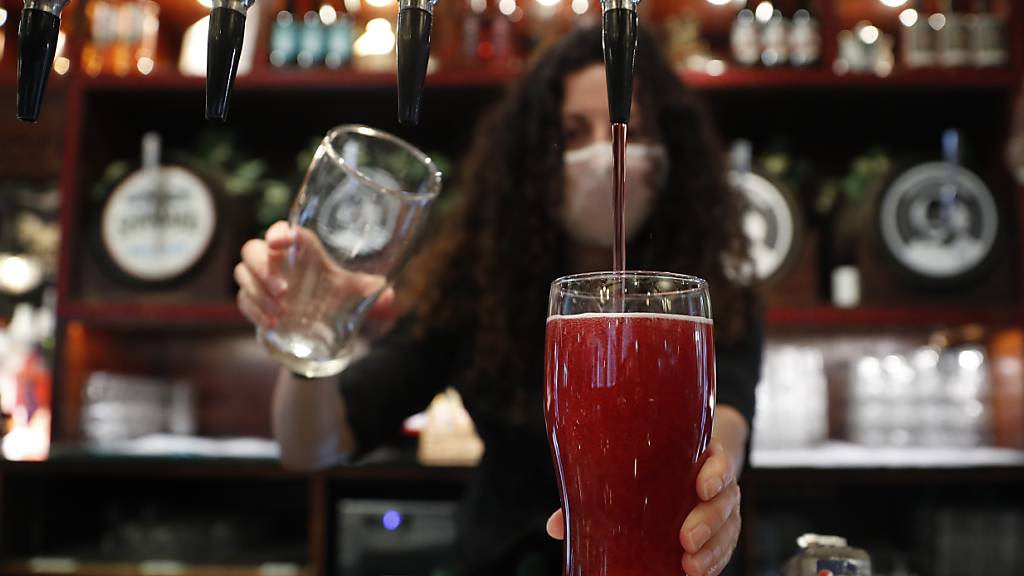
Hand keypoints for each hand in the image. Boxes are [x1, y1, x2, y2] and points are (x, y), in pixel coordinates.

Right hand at [235, 220, 396, 331]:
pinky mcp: (253, 300)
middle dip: (262, 268)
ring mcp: (261, 280)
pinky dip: (254, 310)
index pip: (283, 231)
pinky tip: (272, 323)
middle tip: (284, 291)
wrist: (317, 323)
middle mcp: (277, 261)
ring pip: (242, 273)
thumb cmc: (333, 294)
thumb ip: (371, 292)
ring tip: (281, 313)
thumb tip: (390, 299)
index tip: (280, 242)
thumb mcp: (353, 292)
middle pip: (252, 249)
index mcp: (301, 249)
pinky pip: (242, 299)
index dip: (279, 233)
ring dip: (258, 293)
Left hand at [544, 440, 741, 575]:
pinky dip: (715, 562)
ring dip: (713, 550)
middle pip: (725, 499)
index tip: (701, 486)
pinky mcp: (719, 531)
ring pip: (729, 527)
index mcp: (697, 455)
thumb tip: (555, 526)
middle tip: (686, 539)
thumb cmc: (646, 464)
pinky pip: (725, 547)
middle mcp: (715, 480)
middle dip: (709, 521)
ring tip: (691, 567)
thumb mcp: (626, 468)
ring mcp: (720, 507)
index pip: (718, 460)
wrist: (678, 464)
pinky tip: (698, 574)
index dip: (715, 473)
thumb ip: (595, 493)